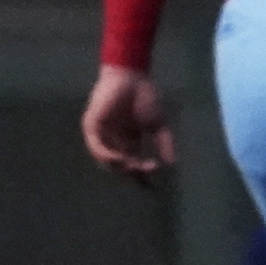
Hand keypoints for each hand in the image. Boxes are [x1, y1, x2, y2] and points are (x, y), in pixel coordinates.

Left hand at [82, 65, 175, 181]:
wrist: (132, 76)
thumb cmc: (145, 96)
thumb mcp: (158, 124)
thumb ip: (164, 142)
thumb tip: (173, 163)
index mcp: (129, 141)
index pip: (133, 164)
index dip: (141, 176)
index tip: (152, 188)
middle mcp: (114, 140)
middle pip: (121, 165)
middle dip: (134, 171)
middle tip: (148, 170)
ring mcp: (102, 134)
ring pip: (107, 160)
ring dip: (121, 166)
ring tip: (135, 166)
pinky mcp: (92, 125)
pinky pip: (96, 146)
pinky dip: (107, 155)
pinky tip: (120, 158)